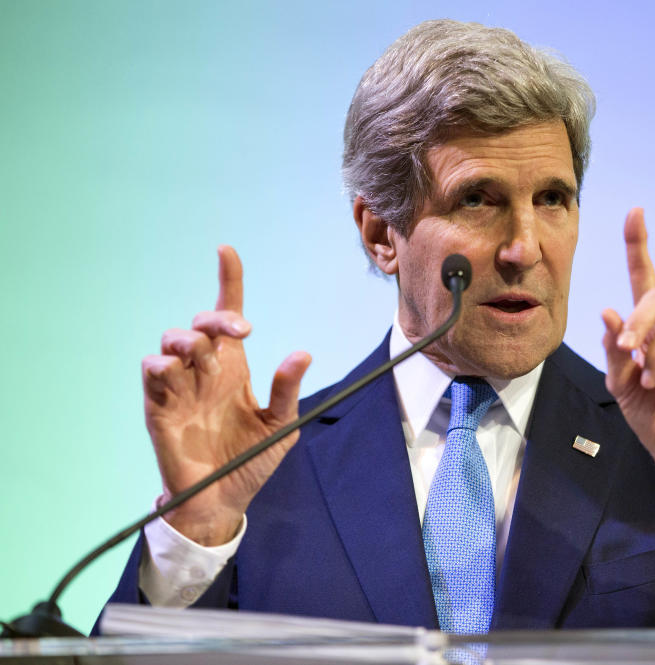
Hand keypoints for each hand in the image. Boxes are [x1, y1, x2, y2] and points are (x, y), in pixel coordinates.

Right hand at [141, 246, 310, 544]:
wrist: (222, 501)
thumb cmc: (250, 460)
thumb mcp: (280, 426)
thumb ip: (287, 390)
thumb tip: (302, 354)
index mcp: (234, 368)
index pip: (227, 315)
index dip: (227, 282)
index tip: (226, 252)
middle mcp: (205, 370)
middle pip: (200, 323)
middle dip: (217, 317)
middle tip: (240, 333)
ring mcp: (180, 386)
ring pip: (172, 340)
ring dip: (191, 341)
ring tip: (210, 362)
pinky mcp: (159, 406)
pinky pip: (152, 370)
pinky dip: (163, 365)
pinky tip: (179, 373)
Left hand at [601, 208, 654, 487]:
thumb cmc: (652, 416)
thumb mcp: (621, 385)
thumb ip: (615, 350)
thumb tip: (608, 311)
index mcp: (648, 329)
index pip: (643, 278)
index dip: (639, 246)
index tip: (636, 212)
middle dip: (639, 320)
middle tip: (629, 351)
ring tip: (654, 381)